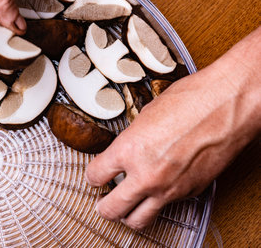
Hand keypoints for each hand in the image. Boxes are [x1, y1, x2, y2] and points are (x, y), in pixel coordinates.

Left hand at [85, 27, 260, 229]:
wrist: (228, 104)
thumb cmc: (191, 100)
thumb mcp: (146, 114)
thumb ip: (132, 139)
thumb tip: (126, 149)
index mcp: (129, 151)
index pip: (95, 176)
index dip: (92, 176)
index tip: (95, 175)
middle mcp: (146, 175)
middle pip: (111, 209)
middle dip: (103, 207)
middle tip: (102, 202)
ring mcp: (169, 188)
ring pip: (138, 220)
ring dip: (128, 215)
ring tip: (126, 207)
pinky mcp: (189, 192)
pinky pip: (166, 206)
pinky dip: (157, 202)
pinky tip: (158, 190)